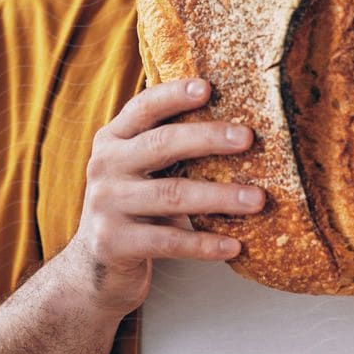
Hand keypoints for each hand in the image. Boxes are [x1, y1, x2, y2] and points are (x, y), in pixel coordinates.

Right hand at [65, 78, 263, 320]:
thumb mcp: (140, 172)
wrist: (95, 266)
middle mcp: (105, 166)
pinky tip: (233, 245)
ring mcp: (105, 204)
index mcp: (113, 139)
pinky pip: (168, 241)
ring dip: (220, 196)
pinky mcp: (113, 242)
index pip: (143, 108)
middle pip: (161, 144)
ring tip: (258, 200)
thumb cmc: (135, 209)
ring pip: (171, 195)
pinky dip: (204, 244)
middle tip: (248, 138)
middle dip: (208, 138)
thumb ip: (169, 149)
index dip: (174, 95)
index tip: (208, 87)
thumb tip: (239, 127)